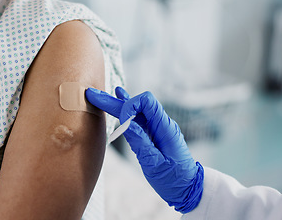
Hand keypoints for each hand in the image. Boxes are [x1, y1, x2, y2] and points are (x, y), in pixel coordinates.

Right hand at [85, 87, 203, 212]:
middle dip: (114, 101)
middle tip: (92, 94)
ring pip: (135, 110)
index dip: (130, 106)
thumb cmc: (174, 179)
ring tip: (98, 96)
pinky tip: (119, 97)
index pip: (146, 102)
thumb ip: (140, 142)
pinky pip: (138, 118)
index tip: (121, 121)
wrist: (188, 188)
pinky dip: (126, 109)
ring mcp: (157, 128)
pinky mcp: (153, 134)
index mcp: (165, 128)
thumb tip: (126, 123)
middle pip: (137, 104)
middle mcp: (161, 124)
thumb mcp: (154, 164)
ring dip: (116, 104)